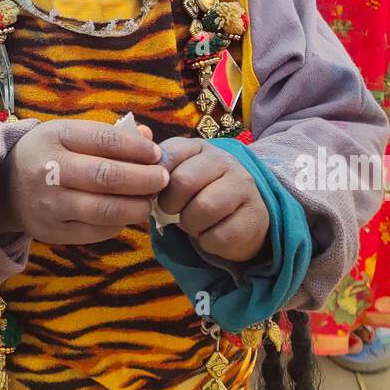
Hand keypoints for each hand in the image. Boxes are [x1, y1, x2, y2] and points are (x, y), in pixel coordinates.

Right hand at [0, 118, 167, 244]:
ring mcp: (50, 204)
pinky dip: (119, 224)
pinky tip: (127, 215)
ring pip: (105, 209)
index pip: (105, 140)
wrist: (3, 187)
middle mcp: (49, 170)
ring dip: (137, 206)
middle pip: (107, 176)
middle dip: (144, 179)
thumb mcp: (68, 133)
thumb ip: (109, 134)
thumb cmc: (46, 154)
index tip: (157, 154)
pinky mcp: (53, 232)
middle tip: (163, 179)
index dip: (137, 148)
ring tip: (150, 200)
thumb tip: (149, 138)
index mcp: (55, 136)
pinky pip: (96, 232)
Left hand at [156, 137, 268, 261]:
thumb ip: (158, 168)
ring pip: (204, 208)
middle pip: (184, 181)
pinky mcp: (254, 217)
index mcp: (200, 147)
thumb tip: (136, 162)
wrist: (243, 215)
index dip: (154, 179)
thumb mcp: (179, 174)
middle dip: (171, 204)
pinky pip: (220, 235)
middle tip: (173, 212)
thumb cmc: (200, 193)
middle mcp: (225, 161)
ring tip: (194, 223)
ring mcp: (243, 187)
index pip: (169, 154)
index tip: (154, 193)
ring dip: (190, 225)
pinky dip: (207, 242)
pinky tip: (211, 235)